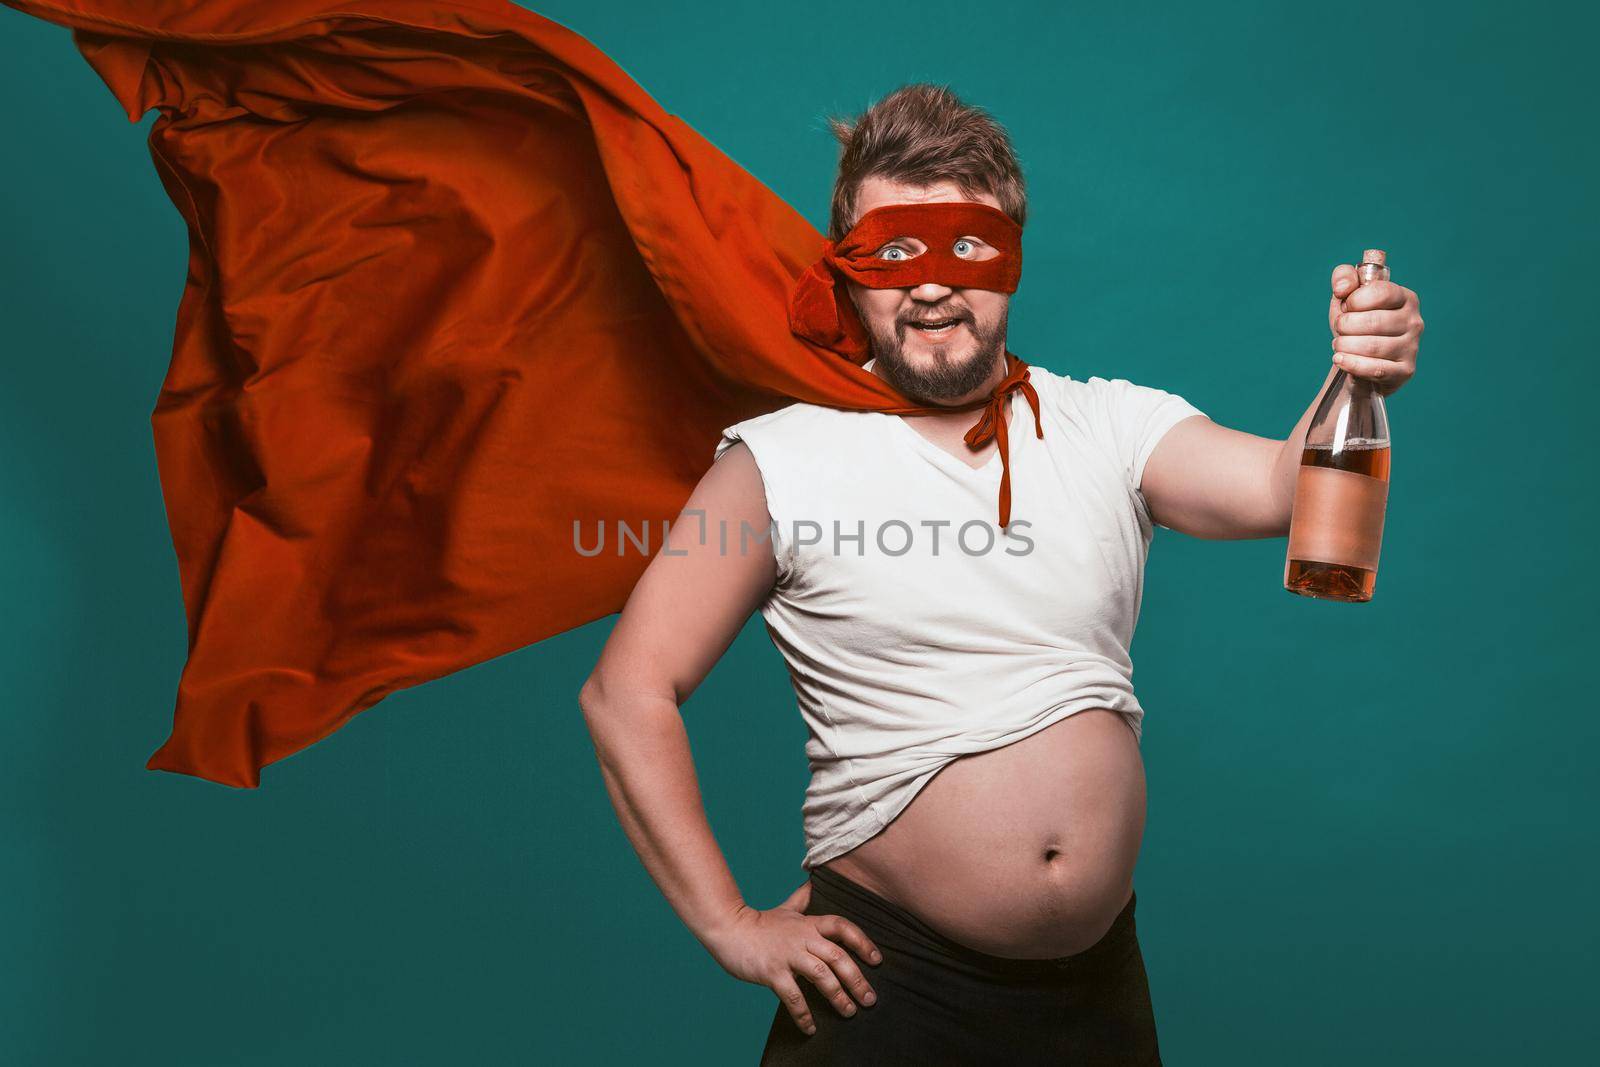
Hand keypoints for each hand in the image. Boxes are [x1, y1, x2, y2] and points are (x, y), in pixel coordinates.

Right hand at [703, 879, 881, 1035]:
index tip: (877, 960)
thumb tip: (813, 882)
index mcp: (808, 924)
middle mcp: (802, 938)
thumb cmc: (759, 923)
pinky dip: (804, 1014)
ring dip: (838, 997)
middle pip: (838, 956)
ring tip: (849, 1012)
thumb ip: (802, 899)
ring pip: (821, 976)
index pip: (842, 927)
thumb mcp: (785, 909)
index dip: (862, 942)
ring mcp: (787, 955)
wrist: (728, 929)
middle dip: (857, 979)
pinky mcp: (772, 972)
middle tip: (870, 999)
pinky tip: (811, 1028)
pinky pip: (794, 996)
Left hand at [1328, 263, 1423, 395]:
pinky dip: (1352, 364)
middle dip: (1345, 326)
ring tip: (1339, 345)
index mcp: (1405, 298)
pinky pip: (1376, 369)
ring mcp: (1412, 347)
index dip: (1354, 300)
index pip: (1381, 292)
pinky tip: (1340, 359)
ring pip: (1372, 346)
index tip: (1346, 308)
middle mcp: (1414, 321)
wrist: (1357, 360)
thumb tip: (1343, 288)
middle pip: (1374, 321)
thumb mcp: (1346, 297)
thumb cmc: (1355, 325)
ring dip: (1345, 346)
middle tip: (1339, 330)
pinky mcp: (1404, 370)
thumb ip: (1343, 278)